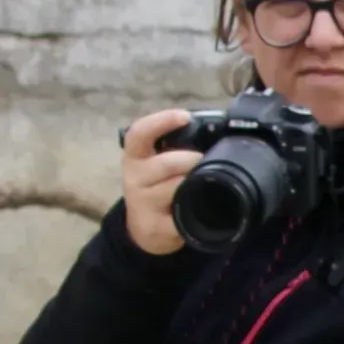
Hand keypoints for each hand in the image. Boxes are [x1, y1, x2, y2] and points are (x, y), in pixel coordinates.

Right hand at [119, 108, 203, 255]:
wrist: (145, 227)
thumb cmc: (156, 187)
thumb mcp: (155, 164)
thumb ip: (172, 147)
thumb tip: (210, 130)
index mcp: (134, 156)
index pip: (139, 134)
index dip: (161, 122)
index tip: (184, 116)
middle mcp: (134, 177)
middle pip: (167, 163)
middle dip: (192, 160)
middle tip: (205, 161)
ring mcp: (143, 203)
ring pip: (177, 188)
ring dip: (196, 184)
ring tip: (204, 184)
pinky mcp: (156, 226)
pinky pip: (183, 216)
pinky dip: (196, 210)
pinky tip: (201, 208)